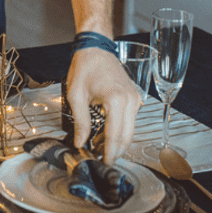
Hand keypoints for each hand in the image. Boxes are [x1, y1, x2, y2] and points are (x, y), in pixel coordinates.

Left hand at [66, 47, 142, 164]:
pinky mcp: (134, 98)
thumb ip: (80, 122)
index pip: (115, 135)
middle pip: (127, 136)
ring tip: (99, 148)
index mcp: (116, 100)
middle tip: (100, 160)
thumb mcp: (76, 96)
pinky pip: (130, 120)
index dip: (109, 152)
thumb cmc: (85, 68)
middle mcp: (130, 101)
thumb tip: (80, 142)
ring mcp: (135, 99)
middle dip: (115, 151)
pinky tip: (105, 134)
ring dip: (117, 142)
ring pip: (130, 130)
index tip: (103, 164)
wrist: (95, 49)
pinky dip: (120, 131)